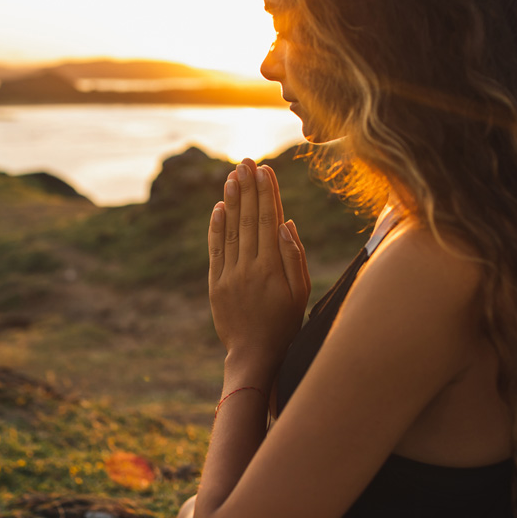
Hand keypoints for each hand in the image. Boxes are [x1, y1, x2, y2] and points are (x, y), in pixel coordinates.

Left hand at [208, 159, 309, 384]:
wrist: (254, 355)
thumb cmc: (284, 324)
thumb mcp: (300, 293)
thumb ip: (293, 257)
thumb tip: (286, 223)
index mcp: (271, 268)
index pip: (269, 220)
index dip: (266, 193)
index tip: (264, 170)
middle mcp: (248, 267)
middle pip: (249, 219)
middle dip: (248, 188)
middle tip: (246, 162)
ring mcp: (229, 275)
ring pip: (231, 230)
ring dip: (232, 201)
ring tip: (232, 176)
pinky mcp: (216, 284)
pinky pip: (216, 249)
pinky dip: (216, 227)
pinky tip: (218, 207)